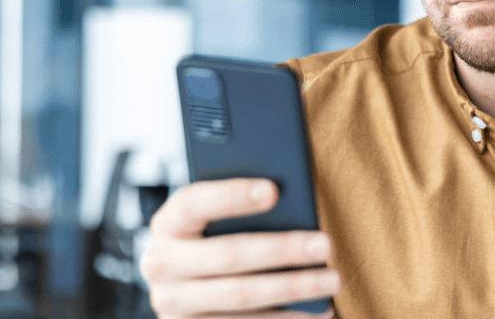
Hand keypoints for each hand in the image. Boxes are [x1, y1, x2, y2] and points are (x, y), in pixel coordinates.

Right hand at [141, 178, 341, 317]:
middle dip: (282, 249)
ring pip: (242, 295)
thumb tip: (287, 196)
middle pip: (228, 254)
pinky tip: (320, 309)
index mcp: (168, 223)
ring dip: (293, 287)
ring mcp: (173, 304)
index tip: (273, 190)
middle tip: (326, 244)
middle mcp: (161, 264)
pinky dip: (287, 318)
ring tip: (333, 279)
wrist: (192, 286)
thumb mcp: (218, 218)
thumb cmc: (221, 236)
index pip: (193, 203)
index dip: (231, 196)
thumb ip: (243, 205)